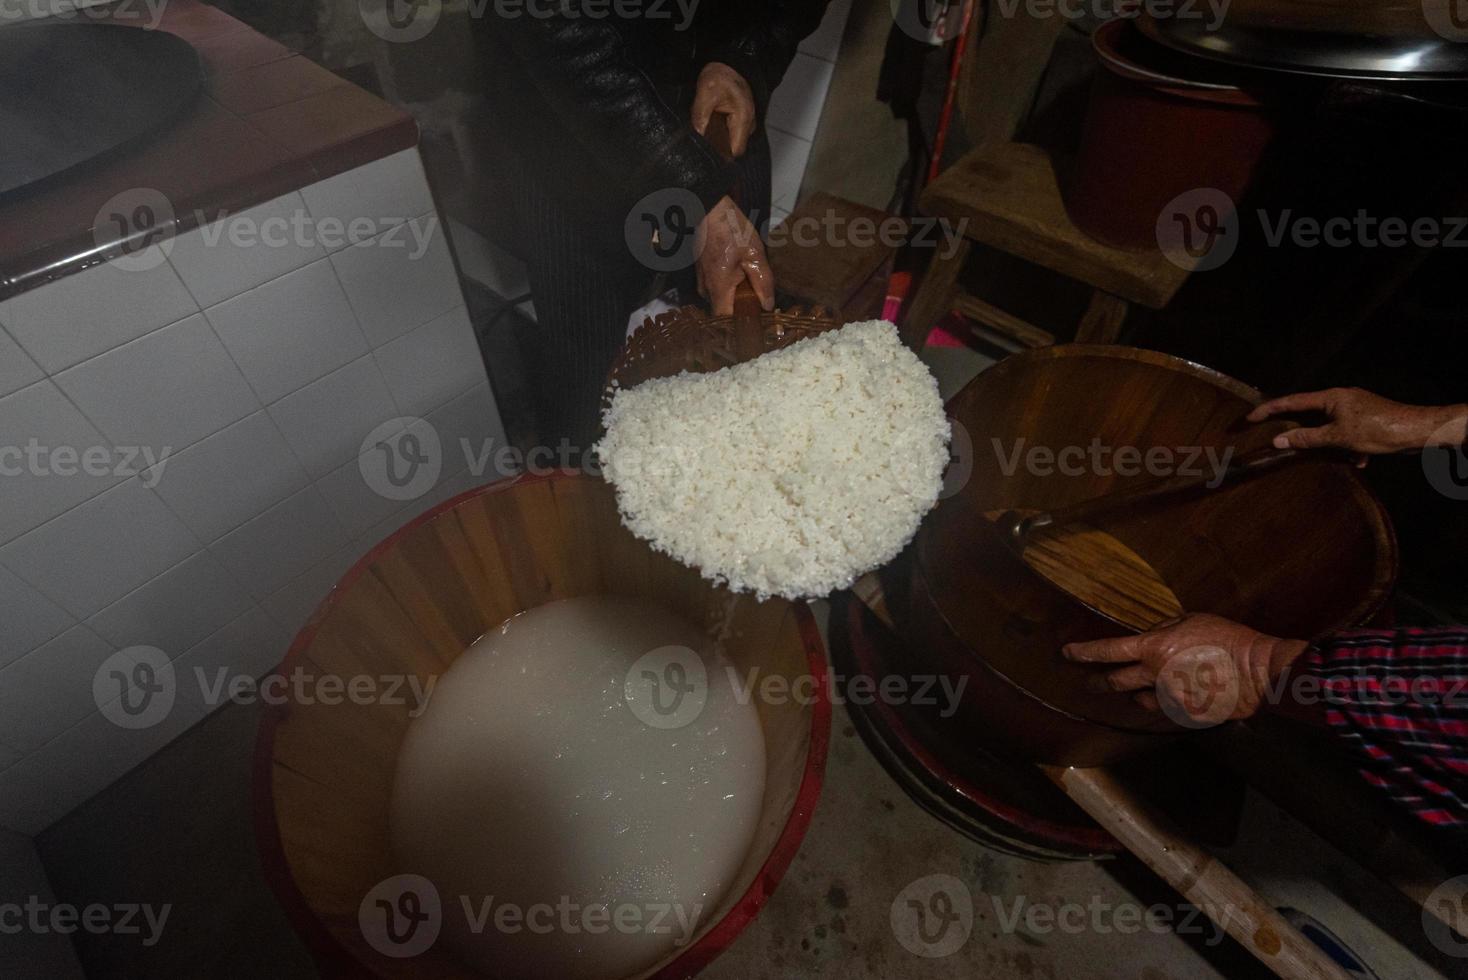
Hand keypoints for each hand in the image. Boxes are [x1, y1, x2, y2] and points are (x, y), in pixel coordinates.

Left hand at [691, 62, 756, 157]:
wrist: (729, 65)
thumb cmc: (721, 76)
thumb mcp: (706, 92)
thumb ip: (700, 115)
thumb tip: (696, 136)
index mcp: (743, 119)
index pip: (735, 151)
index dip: (721, 155)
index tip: (706, 152)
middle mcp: (748, 124)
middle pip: (732, 149)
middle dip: (717, 148)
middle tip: (701, 141)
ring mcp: (744, 124)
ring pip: (730, 142)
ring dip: (717, 141)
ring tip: (705, 131)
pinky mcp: (739, 122)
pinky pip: (729, 135)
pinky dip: (718, 134)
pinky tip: (710, 126)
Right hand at [696, 195, 774, 314]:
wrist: (710, 207)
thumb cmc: (731, 228)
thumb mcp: (755, 254)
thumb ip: (763, 282)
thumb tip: (768, 305)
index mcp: (719, 287)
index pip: (726, 321)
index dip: (741, 325)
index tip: (757, 322)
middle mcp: (706, 288)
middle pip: (725, 310)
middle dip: (743, 307)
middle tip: (761, 297)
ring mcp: (702, 279)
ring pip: (722, 298)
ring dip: (737, 294)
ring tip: (751, 279)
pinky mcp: (702, 271)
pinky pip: (718, 286)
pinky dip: (731, 284)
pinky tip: (741, 270)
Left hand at [1062, 614, 1309, 726]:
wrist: (1258, 671)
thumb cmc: (1227, 639)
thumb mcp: (1191, 620)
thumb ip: (1163, 630)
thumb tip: (1147, 638)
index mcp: (1154, 648)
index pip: (1108, 651)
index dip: (1084, 652)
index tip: (1067, 653)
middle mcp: (1155, 676)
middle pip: (1116, 682)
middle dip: (1099, 682)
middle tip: (1090, 683)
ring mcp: (1169, 699)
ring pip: (1143, 699)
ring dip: (1141, 694)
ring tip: (1151, 686)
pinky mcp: (1185, 715)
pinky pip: (1167, 709)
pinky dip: (1169, 702)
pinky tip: (1183, 695)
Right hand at [1247, 387, 1467, 459]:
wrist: (1418, 430)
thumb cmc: (1379, 429)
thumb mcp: (1338, 436)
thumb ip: (1307, 439)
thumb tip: (1279, 440)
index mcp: (1331, 397)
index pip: (1292, 402)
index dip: (1268, 410)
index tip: (1250, 418)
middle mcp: (1341, 399)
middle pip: (1310, 415)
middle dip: (1300, 432)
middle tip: (1279, 441)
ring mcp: (1355, 409)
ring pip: (1330, 428)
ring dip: (1329, 444)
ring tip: (1331, 456)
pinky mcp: (1367, 420)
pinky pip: (1348, 434)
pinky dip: (1349, 447)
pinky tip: (1359, 459)